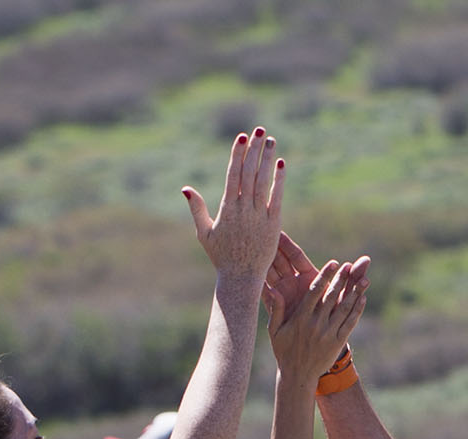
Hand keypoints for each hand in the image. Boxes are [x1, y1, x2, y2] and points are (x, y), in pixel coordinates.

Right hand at [184, 128, 283, 284]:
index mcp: (226, 209)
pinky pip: (277, 198)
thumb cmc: (221, 257)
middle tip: (259, 130)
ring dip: (267, 159)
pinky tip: (281, 164)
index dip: (237, 154)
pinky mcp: (273, 225)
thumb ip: (197, 209)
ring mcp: (259, 216)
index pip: (233, 175)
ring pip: (263, 181)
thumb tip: (185, 188)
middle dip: (254, 150)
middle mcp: (243, 209)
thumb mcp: (204, 233)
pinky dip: (279, 181)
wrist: (240, 279)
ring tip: (270, 140)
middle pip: (249, 173)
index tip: (242, 137)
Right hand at [266, 256, 369, 378]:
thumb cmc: (284, 351)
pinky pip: (349, 323)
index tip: (333, 263)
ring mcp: (328, 334)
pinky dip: (356, 311)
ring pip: (344, 309)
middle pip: (331, 297)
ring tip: (363, 279)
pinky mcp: (337, 343)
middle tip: (349, 265)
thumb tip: (273, 289)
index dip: (325, 276)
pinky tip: (362, 299)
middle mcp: (316, 325)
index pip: (315, 292)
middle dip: (341, 280)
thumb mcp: (275, 331)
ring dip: (354, 293)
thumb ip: (276, 309)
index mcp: (301, 319)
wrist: (298, 377)